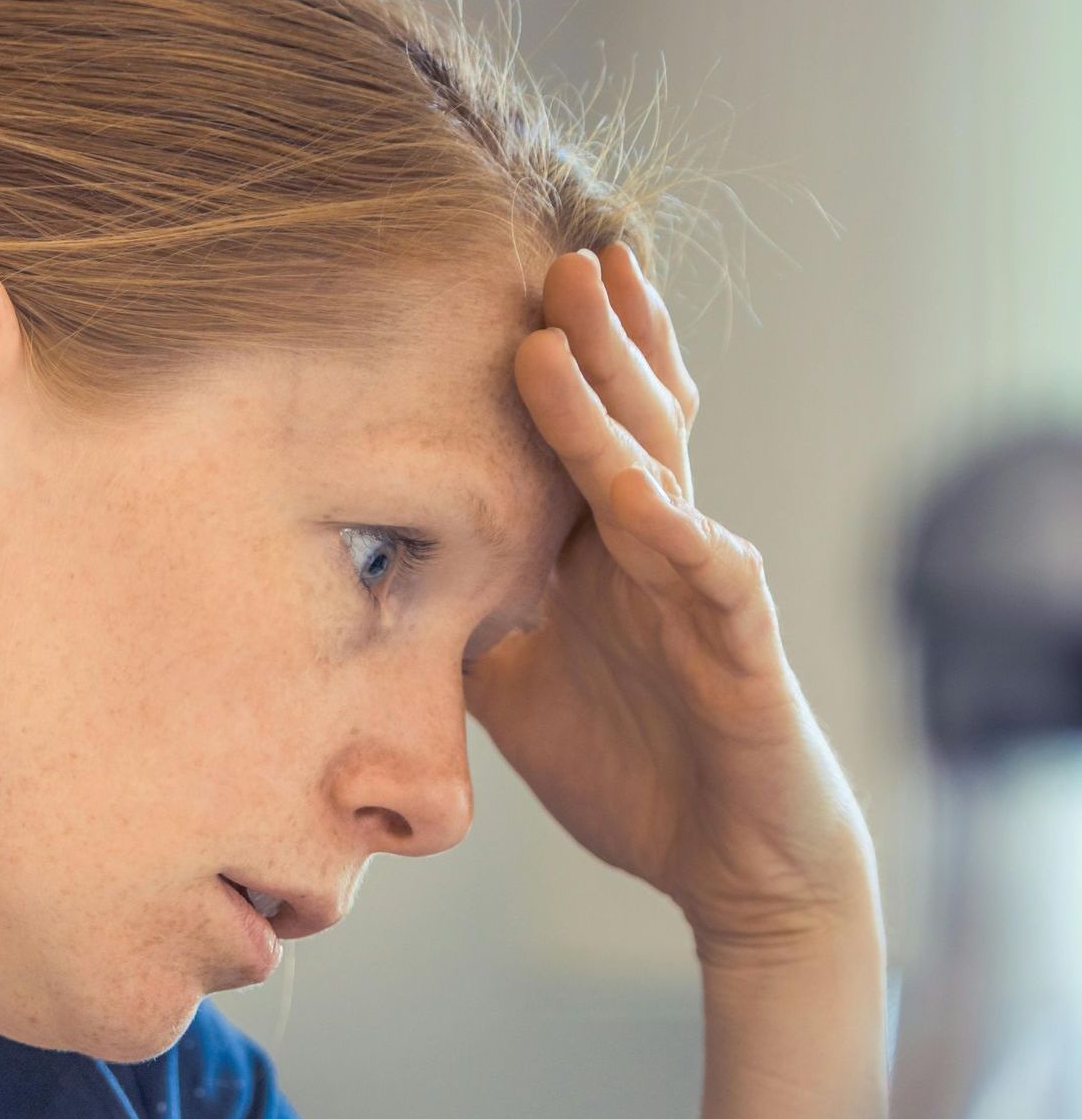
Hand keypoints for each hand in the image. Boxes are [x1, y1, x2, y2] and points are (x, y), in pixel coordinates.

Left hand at [462, 244, 876, 961]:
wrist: (730, 865)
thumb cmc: (633, 768)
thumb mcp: (515, 690)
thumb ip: (465, 625)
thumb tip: (375, 586)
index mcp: (604, 557)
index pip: (579, 439)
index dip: (555, 366)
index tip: (503, 290)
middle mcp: (655, 554)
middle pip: (625, 423)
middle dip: (591, 338)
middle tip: (552, 253)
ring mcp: (702, 592)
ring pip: (660, 472)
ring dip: (614, 399)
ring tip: (574, 321)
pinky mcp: (743, 648)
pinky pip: (711, 575)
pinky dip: (675, 530)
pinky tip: (637, 490)